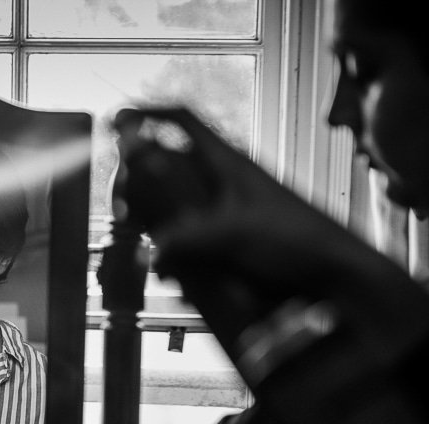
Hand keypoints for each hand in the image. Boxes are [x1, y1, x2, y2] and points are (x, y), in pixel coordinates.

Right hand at [115, 106, 428, 358]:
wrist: (333, 275)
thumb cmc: (298, 239)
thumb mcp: (233, 234)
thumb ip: (185, 239)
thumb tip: (146, 252)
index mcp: (226, 163)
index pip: (183, 122)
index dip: (149, 114)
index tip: (117, 123)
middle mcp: (220, 184)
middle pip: (166, 171)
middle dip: (140, 189)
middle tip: (124, 210)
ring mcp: (221, 215)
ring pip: (172, 213)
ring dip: (157, 234)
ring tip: (154, 255)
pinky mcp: (225, 245)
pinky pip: (187, 245)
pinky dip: (177, 261)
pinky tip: (179, 280)